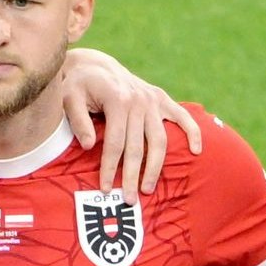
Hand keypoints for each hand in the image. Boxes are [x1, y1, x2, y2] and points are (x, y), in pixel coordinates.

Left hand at [59, 50, 199, 193]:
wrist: (95, 65)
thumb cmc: (78, 85)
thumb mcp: (69, 98)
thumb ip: (78, 121)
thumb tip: (89, 146)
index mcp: (117, 99)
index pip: (116, 142)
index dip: (109, 168)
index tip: (105, 189)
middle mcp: (139, 100)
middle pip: (138, 147)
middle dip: (132, 176)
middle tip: (128, 200)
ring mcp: (152, 100)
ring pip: (160, 140)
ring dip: (155, 167)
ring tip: (148, 188)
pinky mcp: (161, 99)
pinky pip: (182, 117)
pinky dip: (192, 132)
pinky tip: (196, 151)